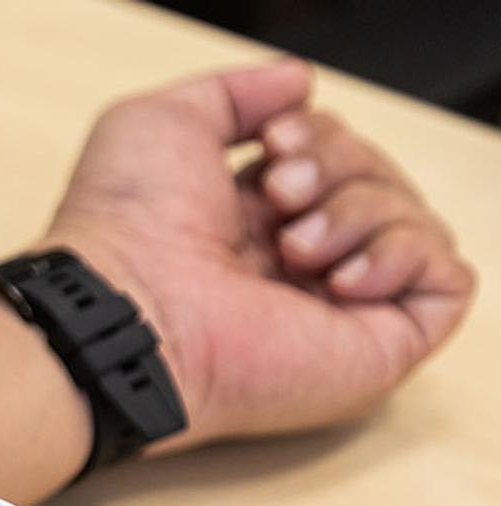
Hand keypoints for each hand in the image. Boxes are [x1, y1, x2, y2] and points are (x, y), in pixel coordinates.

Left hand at [41, 59, 474, 449]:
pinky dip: (404, 254)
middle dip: (339, 164)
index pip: (335, 156)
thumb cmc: (128, 225)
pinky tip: (340, 276)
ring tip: (294, 246)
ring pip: (412, 221)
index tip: (275, 140)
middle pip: (378, 179)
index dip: (320, 134)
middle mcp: (298, 267)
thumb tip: (300, 84)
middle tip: (280, 192)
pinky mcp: (379, 350)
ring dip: (359, 210)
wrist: (130, 307)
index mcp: (252, 221)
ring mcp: (340, 310)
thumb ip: (233, 93)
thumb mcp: (163, 122)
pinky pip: (448, 279)